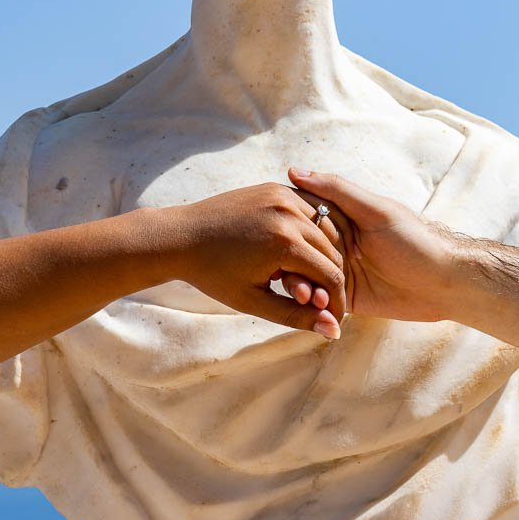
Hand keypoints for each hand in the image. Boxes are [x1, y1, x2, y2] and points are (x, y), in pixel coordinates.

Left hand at [160, 182, 347, 337]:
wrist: (182, 237)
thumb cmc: (215, 274)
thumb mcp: (255, 301)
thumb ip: (297, 316)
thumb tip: (334, 331)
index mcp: (285, 243)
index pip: (331, 276)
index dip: (336, 302)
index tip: (334, 319)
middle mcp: (289, 213)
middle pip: (333, 253)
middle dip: (332, 281)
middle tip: (324, 302)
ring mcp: (283, 196)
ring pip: (326, 230)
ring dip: (324, 256)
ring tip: (309, 279)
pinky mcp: (277, 188)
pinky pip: (310, 211)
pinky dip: (312, 233)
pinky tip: (299, 253)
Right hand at [286, 169, 456, 321]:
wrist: (442, 283)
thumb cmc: (413, 240)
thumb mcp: (375, 211)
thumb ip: (337, 191)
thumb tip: (295, 171)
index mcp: (337, 218)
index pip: (298, 220)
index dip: (285, 230)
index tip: (275, 239)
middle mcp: (333, 243)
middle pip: (294, 252)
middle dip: (289, 266)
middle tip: (290, 278)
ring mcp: (335, 271)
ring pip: (302, 278)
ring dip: (299, 287)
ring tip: (309, 297)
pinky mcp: (341, 298)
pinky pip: (316, 302)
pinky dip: (312, 305)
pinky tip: (316, 309)